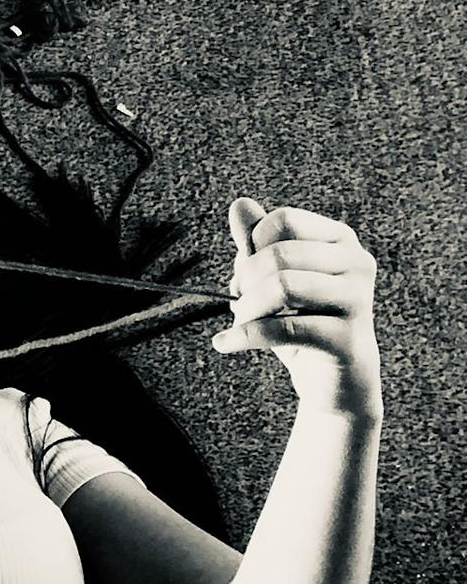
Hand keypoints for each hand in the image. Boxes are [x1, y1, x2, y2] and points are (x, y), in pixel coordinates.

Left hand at [210, 198, 381, 415]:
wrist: (334, 379)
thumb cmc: (303, 321)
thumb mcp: (273, 278)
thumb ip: (256, 242)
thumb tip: (239, 204)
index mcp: (340, 240)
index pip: (282, 221)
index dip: (252, 247)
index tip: (245, 276)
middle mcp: (357, 263)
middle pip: (278, 254)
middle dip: (245, 281)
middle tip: (240, 304)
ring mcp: (358, 301)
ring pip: (282, 286)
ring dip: (246, 308)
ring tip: (240, 322)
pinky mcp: (348, 340)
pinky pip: (284, 328)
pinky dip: (244, 336)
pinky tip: (225, 343)